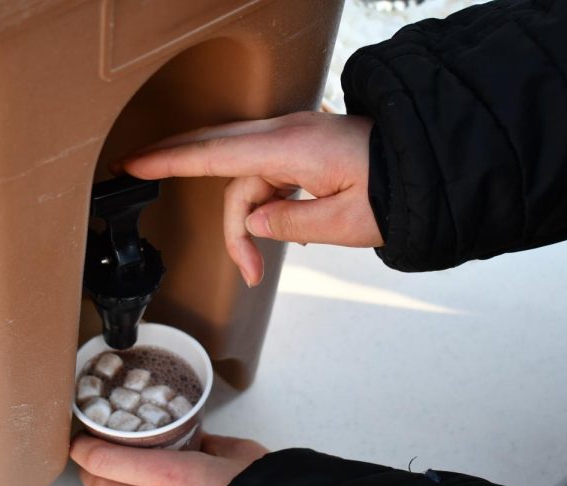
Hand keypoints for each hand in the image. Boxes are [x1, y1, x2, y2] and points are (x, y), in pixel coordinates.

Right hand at [119, 111, 381, 286]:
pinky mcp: (306, 147)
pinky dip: (263, 206)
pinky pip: (267, 174)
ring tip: (253, 270)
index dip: (169, 159)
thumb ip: (288, 222)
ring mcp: (297, 138)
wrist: (433, 167)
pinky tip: (276, 233)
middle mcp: (288, 135)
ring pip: (245, 178)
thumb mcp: (343, 222)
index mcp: (291, 148)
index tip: (134, 162)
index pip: (215, 153)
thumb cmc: (398, 191)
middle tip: (141, 173)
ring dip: (243, 223)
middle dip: (181, 168)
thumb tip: (253, 222)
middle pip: (219, 155)